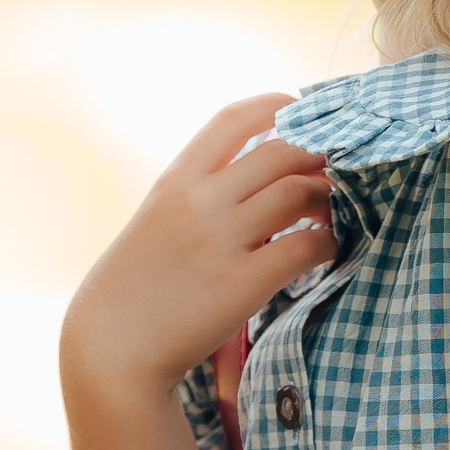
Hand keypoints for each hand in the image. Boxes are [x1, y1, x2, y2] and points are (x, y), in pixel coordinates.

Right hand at [61, 94, 336, 398]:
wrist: (113, 343)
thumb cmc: (138, 280)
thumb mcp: (159, 215)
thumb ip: (200, 189)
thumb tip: (258, 166)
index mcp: (177, 178)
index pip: (233, 118)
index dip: (275, 106)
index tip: (301, 111)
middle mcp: (199, 200)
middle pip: (280, 150)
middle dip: (317, 153)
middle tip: (335, 169)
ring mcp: (221, 240)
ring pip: (298, 191)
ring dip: (327, 196)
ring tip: (332, 210)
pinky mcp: (241, 283)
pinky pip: (305, 246)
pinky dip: (327, 242)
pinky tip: (327, 248)